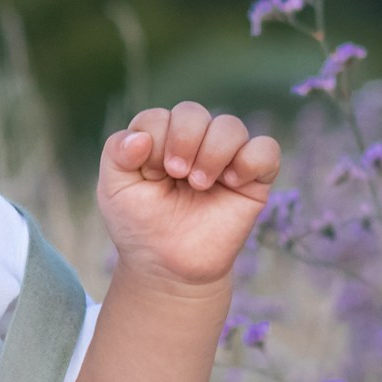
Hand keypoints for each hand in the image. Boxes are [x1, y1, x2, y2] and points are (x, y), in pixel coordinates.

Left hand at [97, 101, 279, 290]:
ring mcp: (224, 159)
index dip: (153, 141)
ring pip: (230, 126)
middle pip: (193, 113)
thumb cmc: (141, 226)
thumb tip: (140, 135)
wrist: (170, 268)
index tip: (149, 174)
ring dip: (213, 151)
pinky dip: (250, 160)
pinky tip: (232, 183)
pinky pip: (267, 149)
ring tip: (200, 184)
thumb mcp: (114, 190)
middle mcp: (193, 143)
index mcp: (158, 140)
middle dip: (183, 140)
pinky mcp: (253, 179)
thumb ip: (116, 153)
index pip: (158, 117)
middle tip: (177, 174)